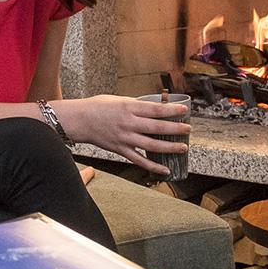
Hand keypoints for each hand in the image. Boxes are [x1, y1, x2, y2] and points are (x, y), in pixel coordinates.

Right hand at [56, 94, 188, 174]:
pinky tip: (165, 169)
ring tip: (183, 148)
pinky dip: (153, 166)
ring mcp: (125, 138)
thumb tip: (154, 108)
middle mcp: (129, 123)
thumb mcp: (118, 100)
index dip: (172, 111)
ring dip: (169, 147)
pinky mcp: (120, 149)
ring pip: (151, 145)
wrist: (79, 120)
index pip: (156, 109)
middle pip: (157, 127)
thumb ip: (136, 105)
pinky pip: (139, 160)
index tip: (185, 111)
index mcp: (129, 108)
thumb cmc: (97, 107)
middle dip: (175, 129)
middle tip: (188, 130)